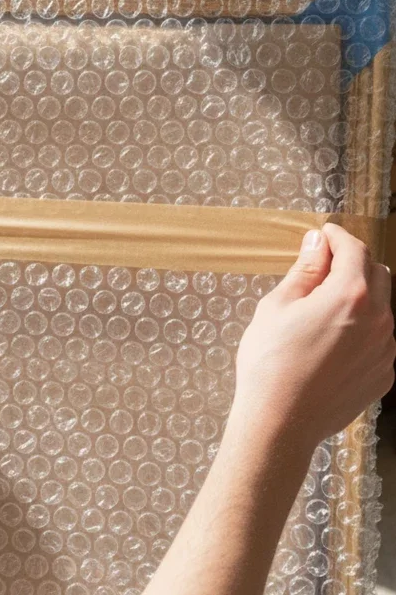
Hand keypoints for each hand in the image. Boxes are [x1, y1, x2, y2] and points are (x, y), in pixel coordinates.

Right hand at [232, 224, 394, 453]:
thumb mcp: (278, 306)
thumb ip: (305, 271)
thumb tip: (316, 243)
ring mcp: (385, 350)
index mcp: (350, 296)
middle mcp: (379, 320)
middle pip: (377, 273)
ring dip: (360, 295)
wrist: (280, 420)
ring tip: (323, 306)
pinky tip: (331, 338)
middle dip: (353, 261)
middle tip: (323, 263)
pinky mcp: (383, 374)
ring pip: (382, 307)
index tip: (324, 233)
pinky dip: (362, 327)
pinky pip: (380, 338)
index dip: (338, 236)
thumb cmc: (270, 360)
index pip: (354, 250)